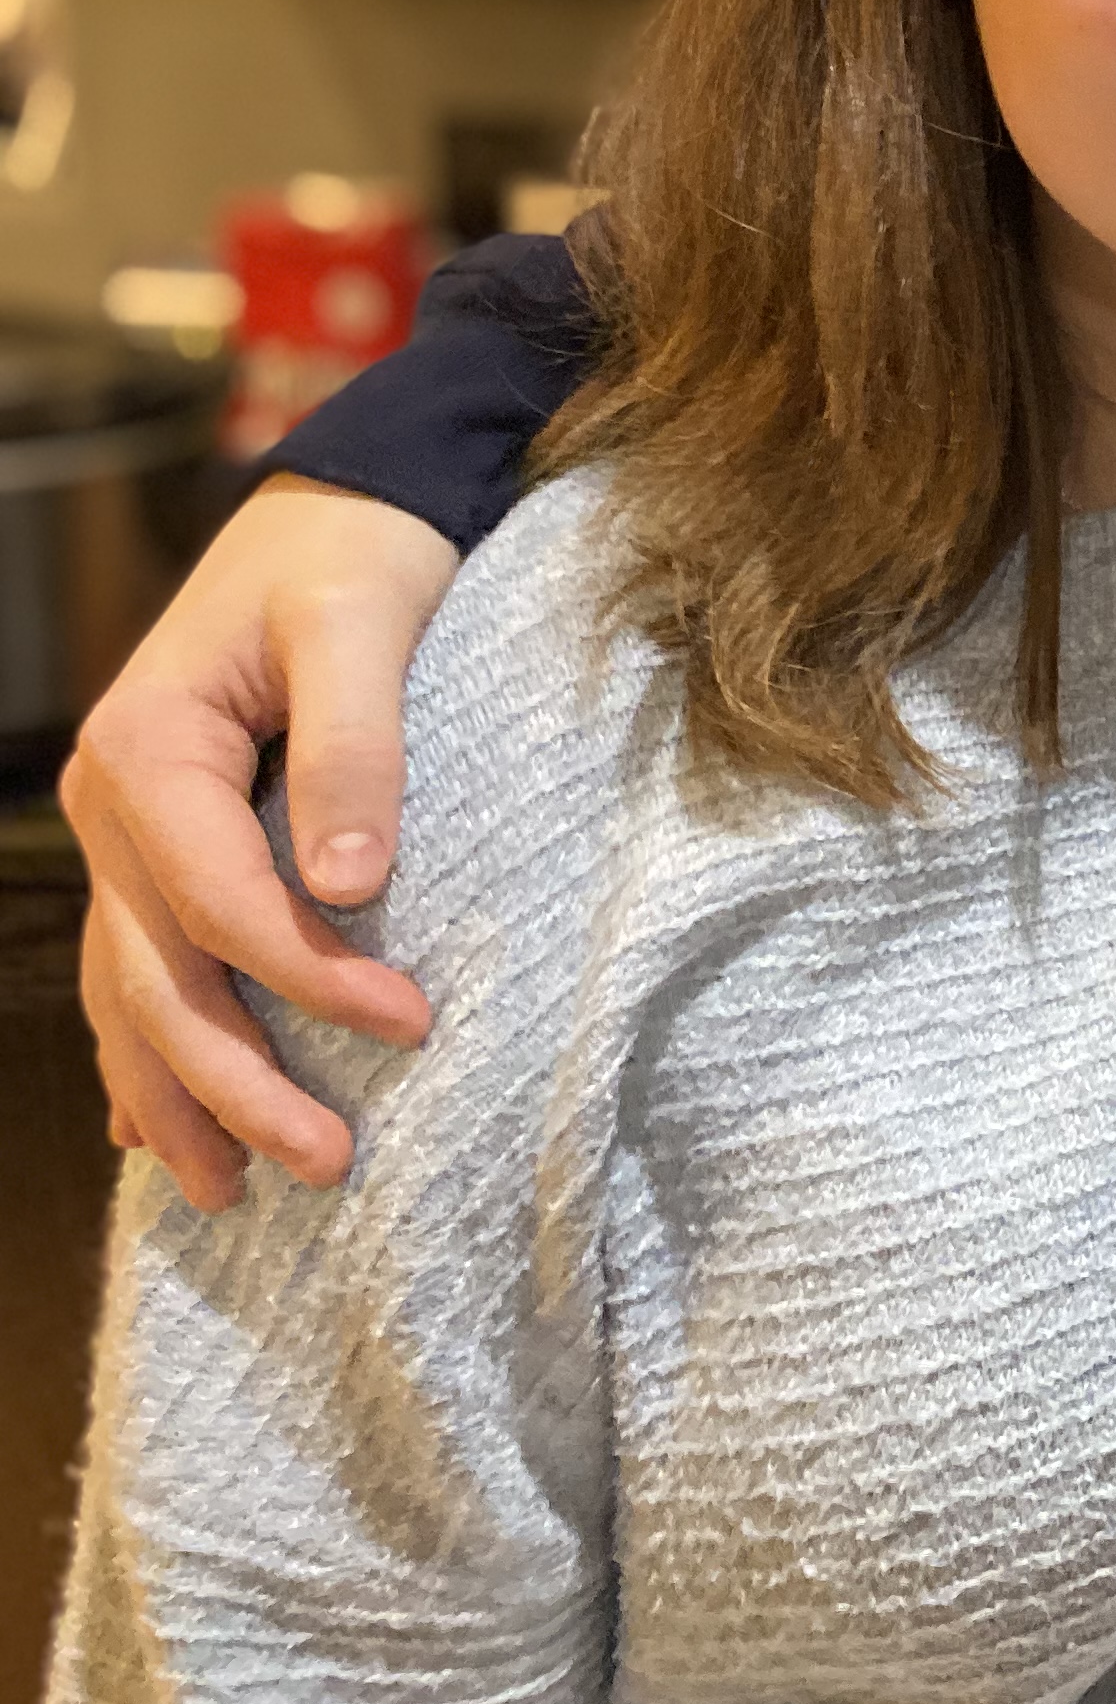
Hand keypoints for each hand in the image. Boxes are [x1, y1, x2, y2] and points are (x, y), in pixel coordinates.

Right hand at [63, 475, 454, 1209]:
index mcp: (147, 751)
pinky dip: (149, 1054)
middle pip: (160, 976)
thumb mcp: (362, 626)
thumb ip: (358, 748)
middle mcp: (114, 805)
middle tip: (329, 1165)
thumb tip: (353, 885)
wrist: (342, 511)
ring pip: (133, 992)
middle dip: (238, 1081)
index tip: (412, 1025)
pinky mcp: (163, 851)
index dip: (307, 975)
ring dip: (182, 1096)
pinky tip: (162, 1134)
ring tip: (239, 1192)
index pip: (217, 902)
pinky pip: (139, 970)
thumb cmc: (358, 559)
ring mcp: (126, 836)